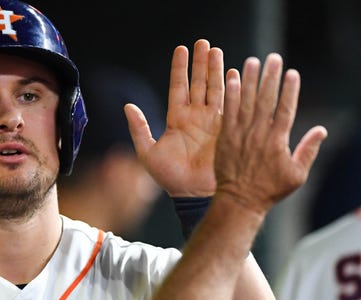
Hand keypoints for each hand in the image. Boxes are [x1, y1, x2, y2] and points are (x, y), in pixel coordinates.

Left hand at [126, 39, 223, 196]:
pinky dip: (232, 89)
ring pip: (214, 89)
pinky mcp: (226, 130)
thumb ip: (139, 129)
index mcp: (177, 119)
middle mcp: (195, 117)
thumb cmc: (169, 178)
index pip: (179, 87)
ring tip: (216, 51)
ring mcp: (212, 122)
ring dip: (215, 70)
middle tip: (203, 43)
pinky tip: (233, 73)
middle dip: (200, 63)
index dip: (180, 69)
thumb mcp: (148, 152)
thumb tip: (127, 106)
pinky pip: (230, 105)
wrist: (192, 194)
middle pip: (199, 83)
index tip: (181, 49)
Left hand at [215, 54, 325, 214]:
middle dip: (270, 77)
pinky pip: (228, 112)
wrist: (239, 201)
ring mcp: (241, 134)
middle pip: (266, 100)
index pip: (286, 109)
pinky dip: (231, 95)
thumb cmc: (270, 190)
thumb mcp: (296, 175)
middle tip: (274, 58)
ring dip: (250, 80)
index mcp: (278, 141)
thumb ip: (308, 150)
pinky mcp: (225, 137)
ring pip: (246, 102)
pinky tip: (232, 78)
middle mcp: (259, 134)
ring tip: (252, 61)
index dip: (289, 90)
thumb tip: (322, 130)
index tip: (292, 72)